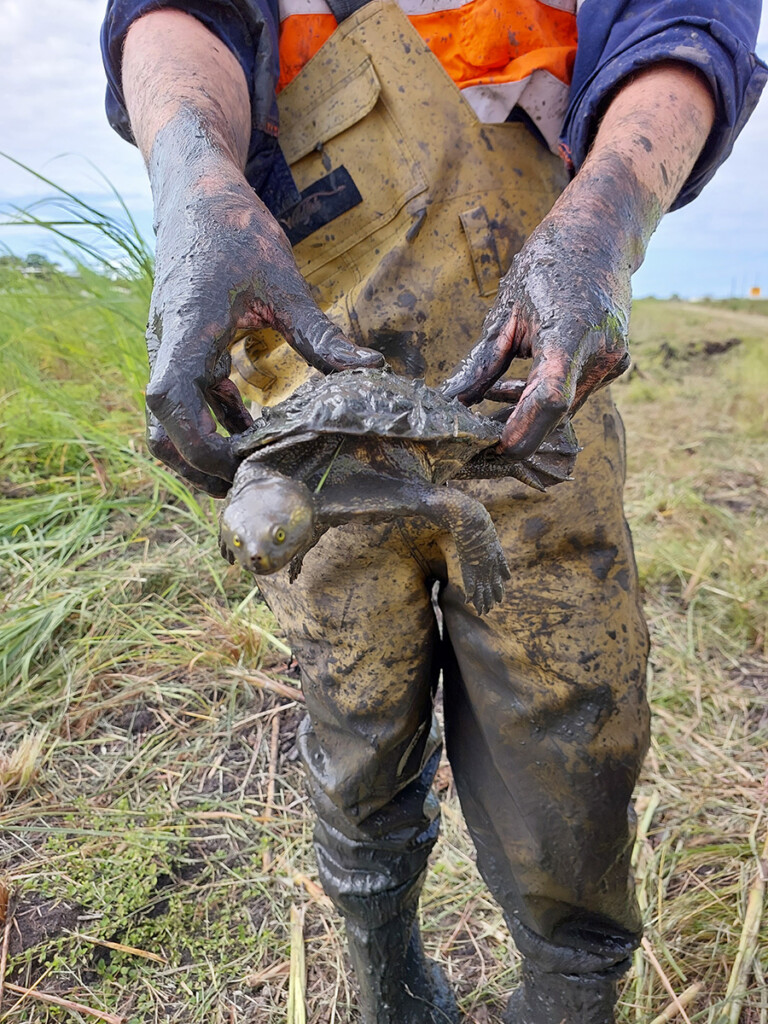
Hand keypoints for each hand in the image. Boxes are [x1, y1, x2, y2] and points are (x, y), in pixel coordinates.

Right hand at [145, 163, 383, 495]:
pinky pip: (189, 398)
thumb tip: (372, 369)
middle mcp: (166, 347)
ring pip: (172, 420)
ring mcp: (169, 350)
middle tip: (251, 486)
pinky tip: (252, 427)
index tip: (243, 465)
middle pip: (160, 430)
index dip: (199, 445)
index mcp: (185, 331)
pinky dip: (214, 420)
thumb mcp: (284, 284)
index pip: (169, 403)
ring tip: (257, 468)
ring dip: (207, 448)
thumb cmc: (235, 231)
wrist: (197, 194)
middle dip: (199, 466)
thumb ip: (322, 335)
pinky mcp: (179, 348)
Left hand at [441, 215, 630, 457]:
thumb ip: (482, 366)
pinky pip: (574, 396)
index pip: (549, 401)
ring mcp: (613, 362)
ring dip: (526, 415)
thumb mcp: (505, 314)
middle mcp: (600, 354)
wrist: (599, 236)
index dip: (520, 431)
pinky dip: (542, 399)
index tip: (488, 448)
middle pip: (555, 415)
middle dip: (516, 433)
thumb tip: (450, 404)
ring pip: (564, 411)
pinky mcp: (615, 365)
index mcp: (571, 334)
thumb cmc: (546, 266)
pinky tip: (513, 387)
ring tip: (489, 400)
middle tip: (476, 438)